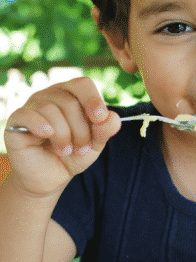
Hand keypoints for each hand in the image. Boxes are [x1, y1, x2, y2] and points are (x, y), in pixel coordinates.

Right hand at [4, 77, 120, 196]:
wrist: (48, 178)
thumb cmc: (71, 156)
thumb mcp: (94, 145)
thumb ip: (104, 131)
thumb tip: (113, 117)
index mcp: (71, 96)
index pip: (83, 84)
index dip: (93, 100)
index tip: (99, 118)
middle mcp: (51, 95)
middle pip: (70, 102)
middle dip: (81, 130)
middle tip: (80, 148)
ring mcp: (32, 105)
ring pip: (52, 109)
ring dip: (63, 136)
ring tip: (65, 151)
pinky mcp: (16, 119)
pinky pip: (29, 114)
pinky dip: (41, 126)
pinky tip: (47, 136)